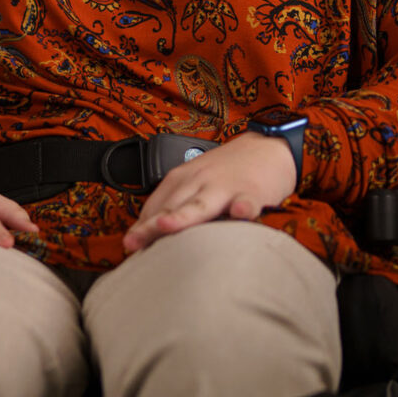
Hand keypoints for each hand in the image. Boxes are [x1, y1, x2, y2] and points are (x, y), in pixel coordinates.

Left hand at [121, 132, 296, 253]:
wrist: (268, 149)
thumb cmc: (226, 174)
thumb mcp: (196, 183)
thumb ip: (174, 205)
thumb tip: (147, 236)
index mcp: (182, 179)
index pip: (155, 205)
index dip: (141, 227)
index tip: (129, 247)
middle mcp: (198, 182)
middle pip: (171, 207)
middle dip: (150, 226)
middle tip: (131, 244)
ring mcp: (225, 187)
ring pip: (202, 204)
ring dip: (183, 215)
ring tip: (167, 225)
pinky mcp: (253, 192)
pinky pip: (247, 202)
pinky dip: (243, 208)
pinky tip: (240, 214)